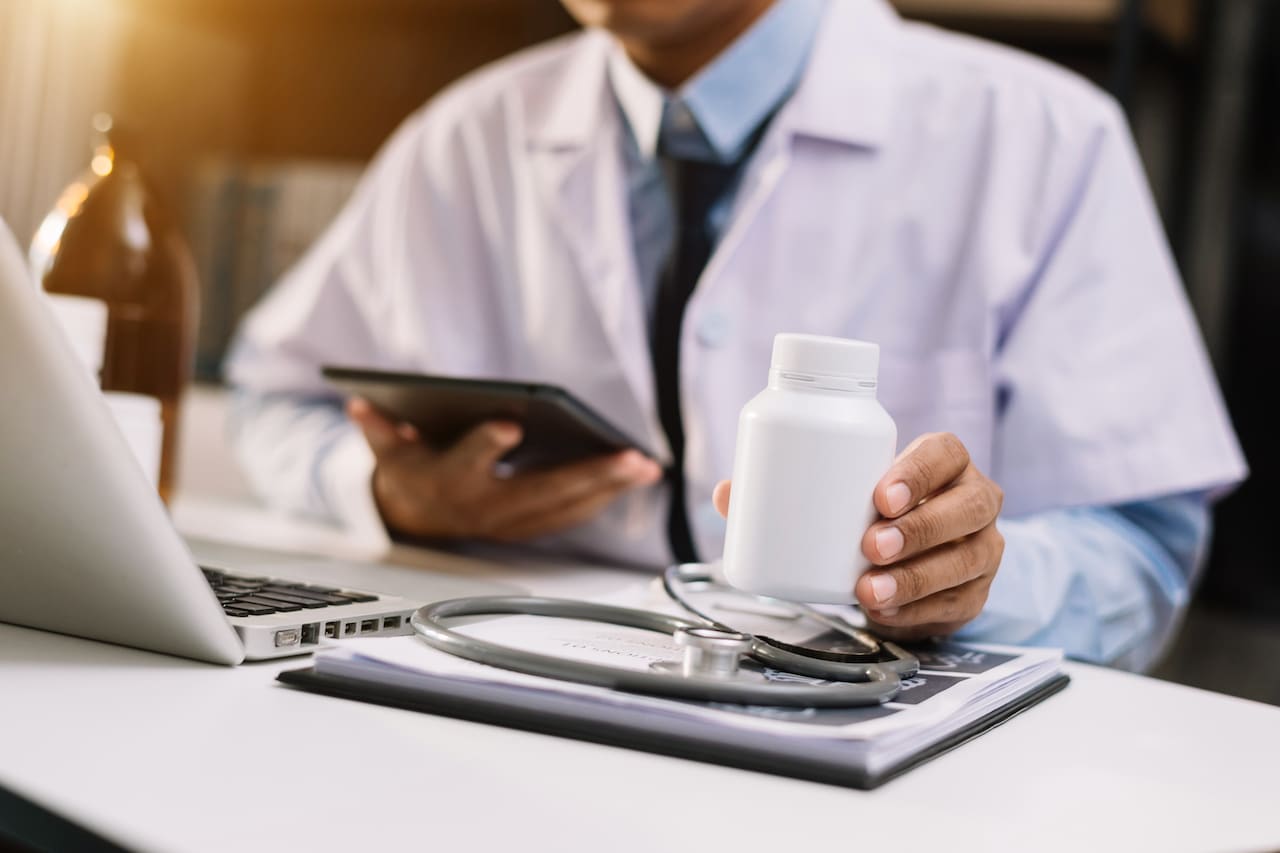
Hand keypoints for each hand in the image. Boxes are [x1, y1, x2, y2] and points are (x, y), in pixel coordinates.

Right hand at [348, 397, 662, 541]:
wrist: (411, 519)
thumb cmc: (411, 468)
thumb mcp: (388, 447)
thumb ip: (378, 426)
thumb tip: (360, 400)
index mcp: (451, 478)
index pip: (469, 458)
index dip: (487, 443)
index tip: (510, 422)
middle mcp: (484, 506)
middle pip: (540, 490)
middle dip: (589, 475)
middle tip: (633, 459)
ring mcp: (508, 522)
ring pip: (564, 508)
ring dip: (608, 490)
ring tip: (646, 468)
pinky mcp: (526, 529)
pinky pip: (569, 517)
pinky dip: (600, 501)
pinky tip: (630, 481)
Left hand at [712, 432, 1002, 639]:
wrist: (913, 554)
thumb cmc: (873, 511)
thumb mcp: (840, 492)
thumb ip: (783, 487)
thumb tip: (727, 494)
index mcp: (943, 464)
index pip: (944, 453)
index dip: (918, 472)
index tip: (880, 495)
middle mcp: (973, 500)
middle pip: (966, 507)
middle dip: (919, 529)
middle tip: (870, 547)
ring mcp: (982, 547)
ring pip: (967, 559)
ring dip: (917, 579)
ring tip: (870, 591)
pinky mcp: (975, 592)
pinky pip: (958, 604)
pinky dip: (920, 612)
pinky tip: (888, 614)